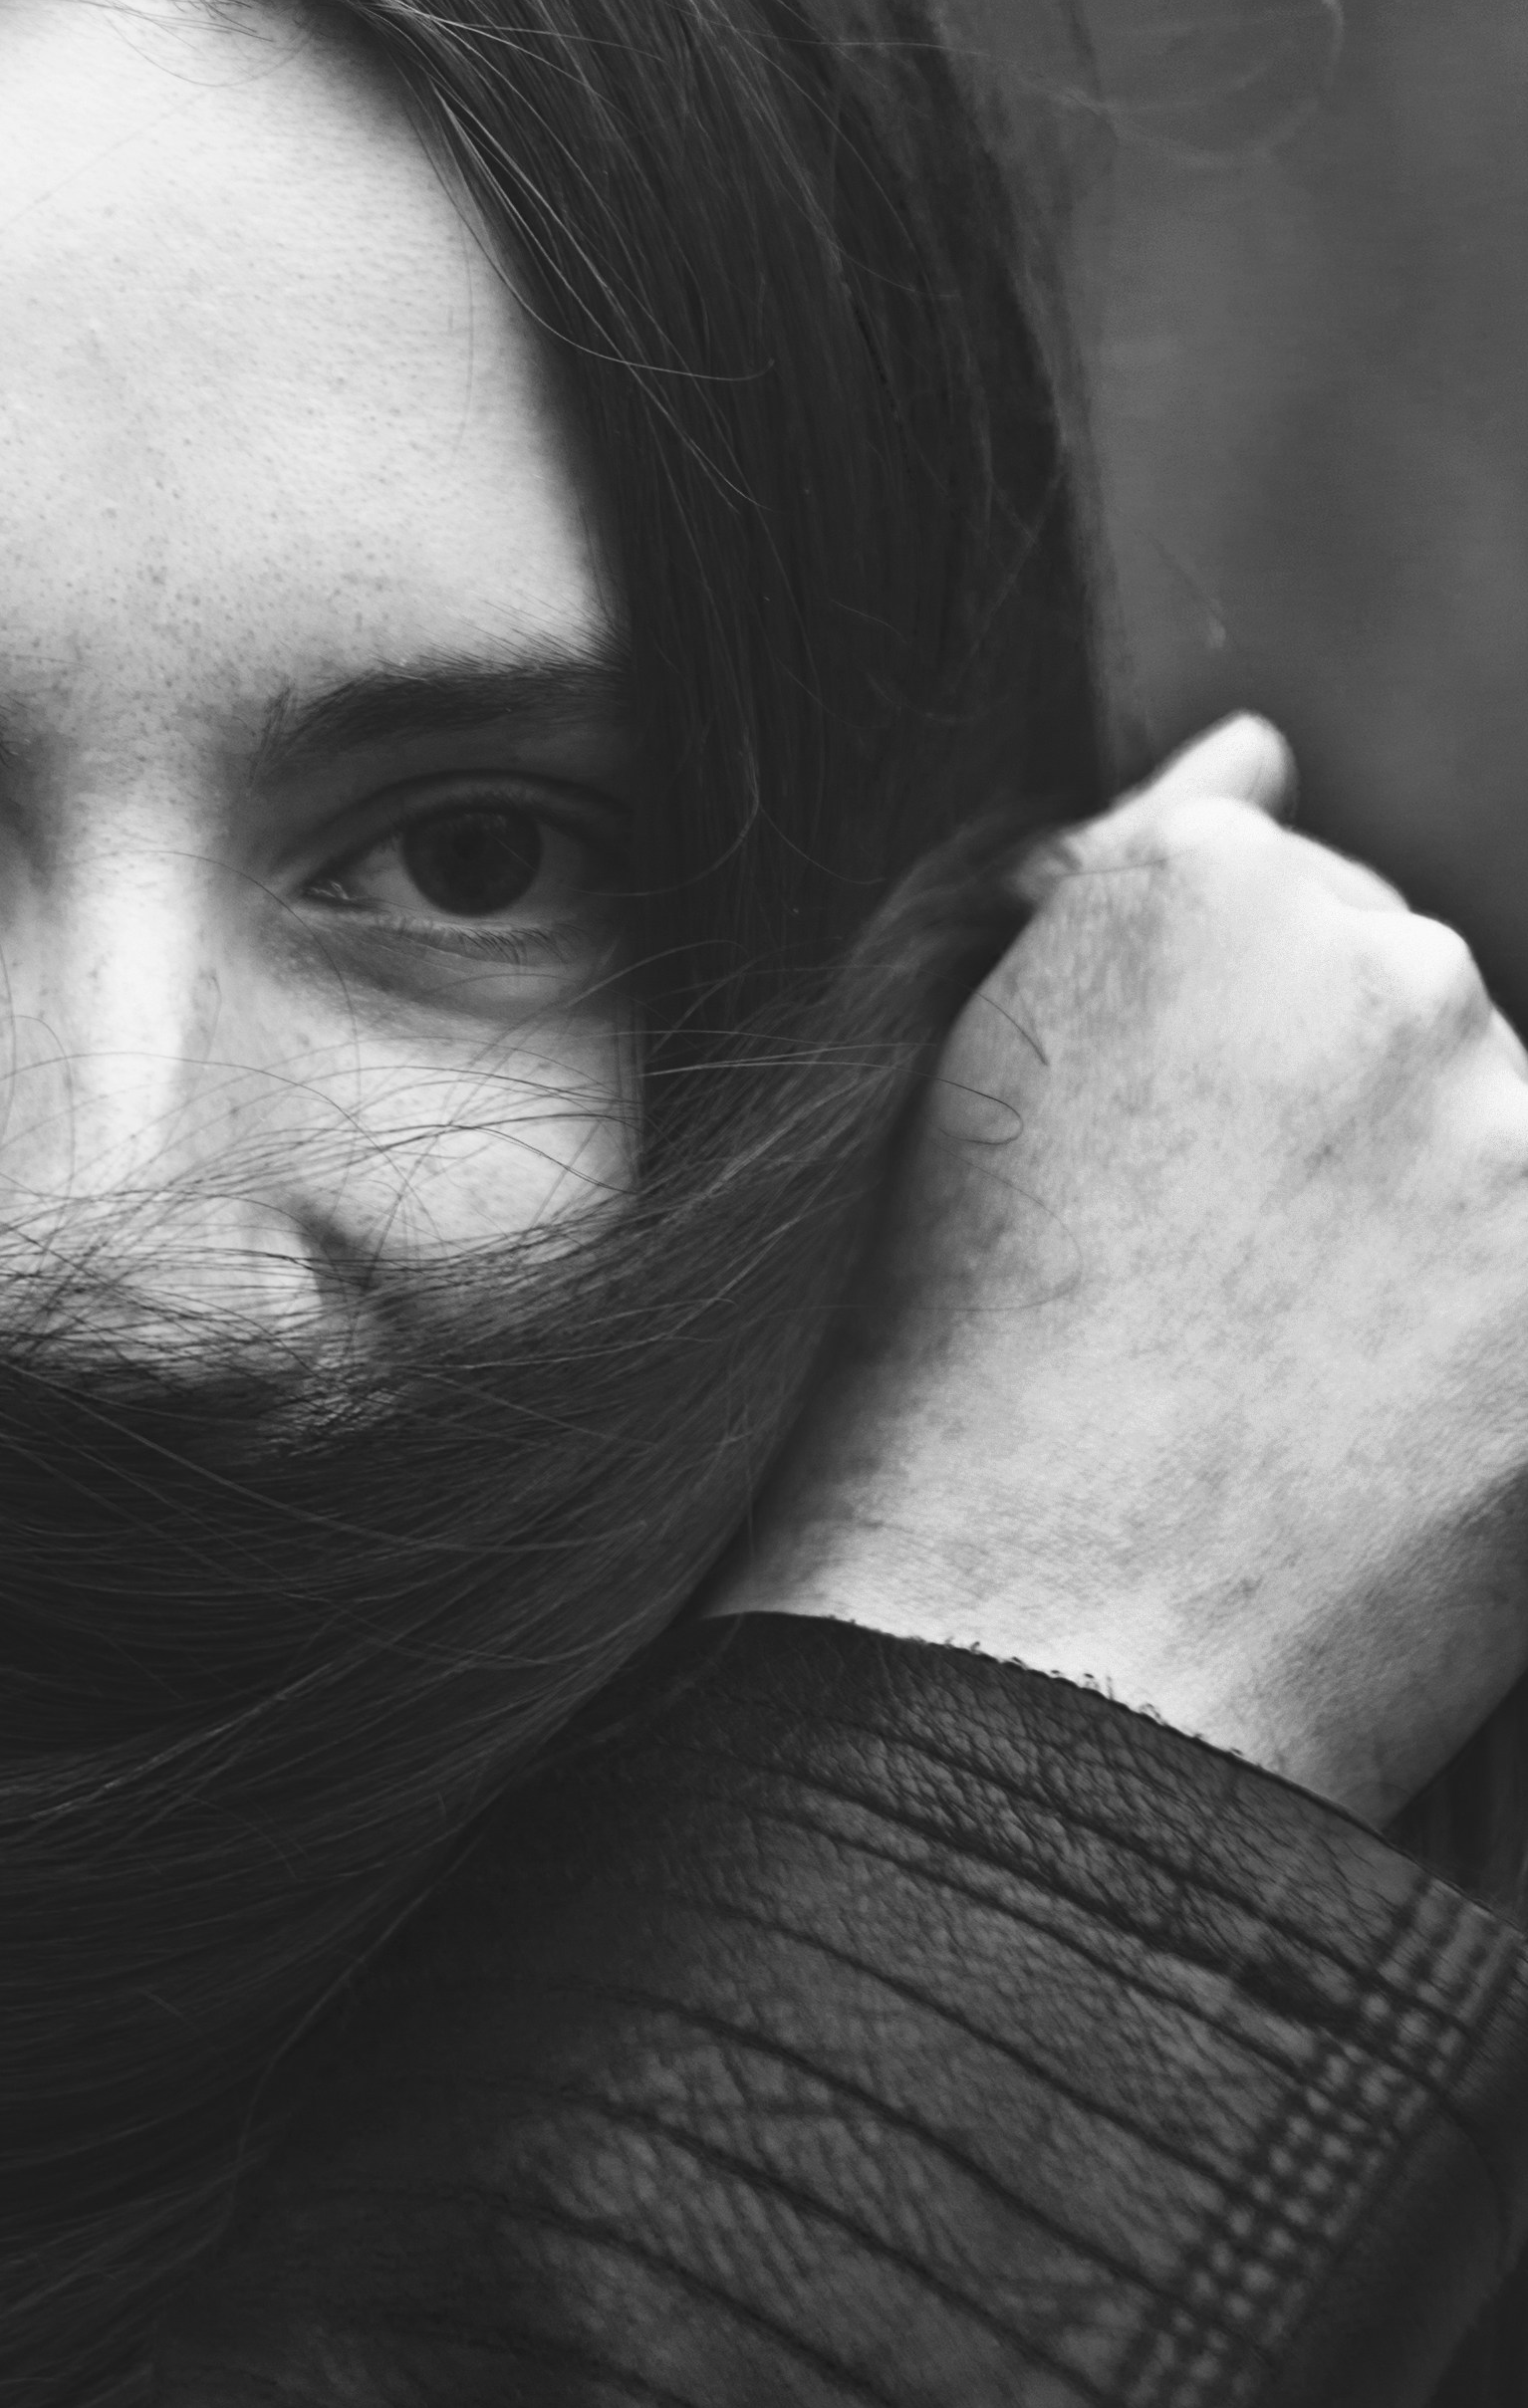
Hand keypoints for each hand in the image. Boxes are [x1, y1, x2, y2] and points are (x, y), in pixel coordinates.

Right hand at [711, 717, 1527, 1819]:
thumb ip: (1124, 891)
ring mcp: (1514, 1131)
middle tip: (1214, 1318)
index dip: (1219, 1071)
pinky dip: (1491, 1363)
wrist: (1018, 1658)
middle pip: (1409, 1018)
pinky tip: (1395, 1454)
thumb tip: (1261, 748)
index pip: (1283, 905)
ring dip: (1433, 1253)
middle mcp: (1387, 963)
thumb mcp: (963, 1092)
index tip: (1170, 1195)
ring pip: (1499, 1155)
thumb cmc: (938, 1386)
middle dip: (1339, 1146)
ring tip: (1287, 1406)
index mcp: (1201, 883)